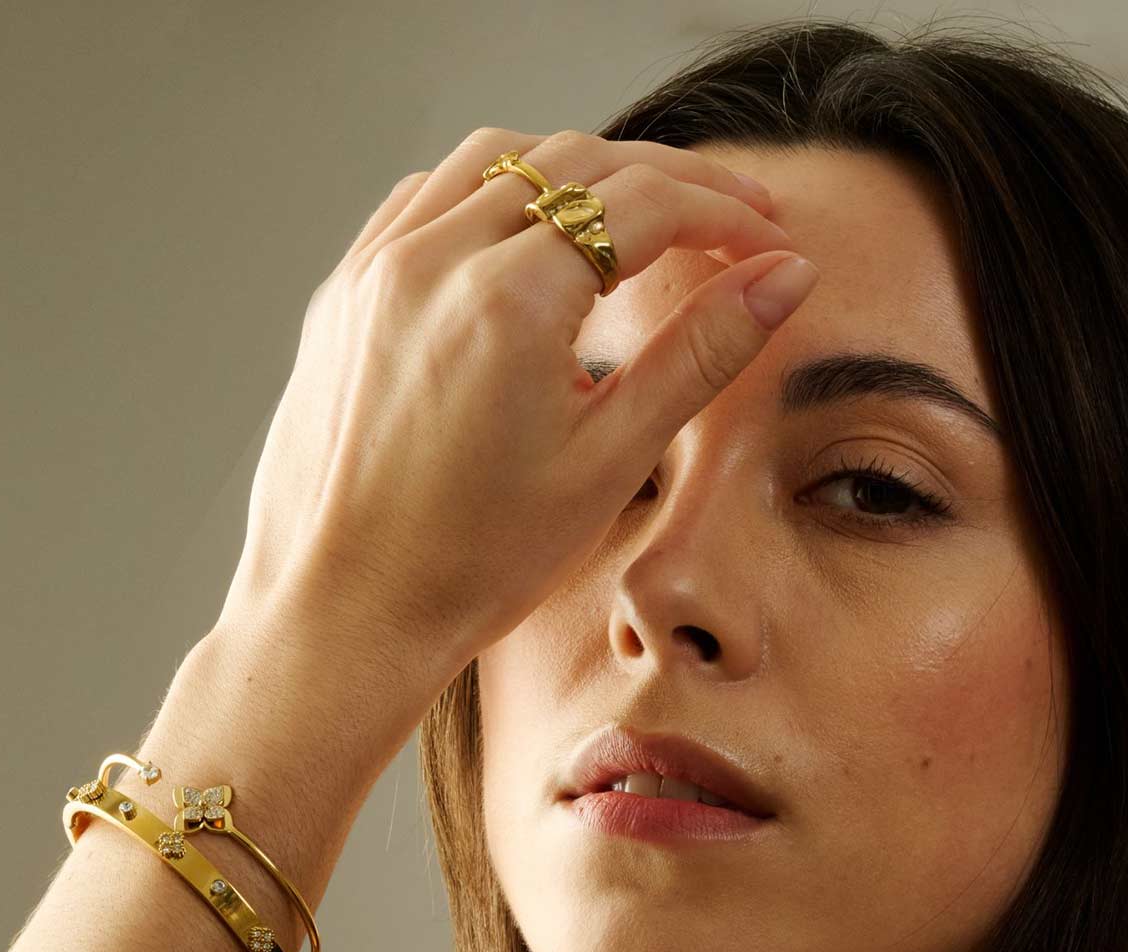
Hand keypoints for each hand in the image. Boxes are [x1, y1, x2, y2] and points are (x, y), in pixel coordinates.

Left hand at [214, 126, 817, 758]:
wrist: (345, 614)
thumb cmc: (473, 562)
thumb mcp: (609, 461)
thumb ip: (699, 354)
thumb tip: (784, 278)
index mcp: (507, 298)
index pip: (641, 204)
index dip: (721, 210)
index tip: (767, 236)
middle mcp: (432, 259)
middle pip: (574, 162)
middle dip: (664, 179)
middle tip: (728, 218)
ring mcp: (376, 270)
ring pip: (495, 161)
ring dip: (578, 172)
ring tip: (636, 217)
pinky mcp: (343, 295)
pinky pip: (425, 199)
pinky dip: (492, 193)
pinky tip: (526, 235)